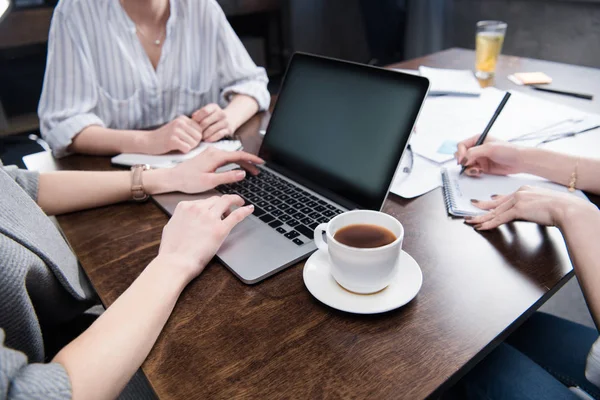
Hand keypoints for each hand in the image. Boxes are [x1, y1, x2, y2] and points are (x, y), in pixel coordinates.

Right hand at [143, 116, 202, 154]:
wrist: (148, 141)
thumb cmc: (165, 137)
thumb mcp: (178, 129)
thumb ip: (190, 129)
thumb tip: (206, 135)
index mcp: (183, 119)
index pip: (201, 130)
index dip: (197, 138)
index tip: (188, 140)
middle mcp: (180, 122)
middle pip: (199, 137)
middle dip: (194, 144)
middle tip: (183, 145)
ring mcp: (176, 130)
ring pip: (193, 144)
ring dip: (188, 148)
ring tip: (178, 146)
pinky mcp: (172, 139)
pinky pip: (186, 148)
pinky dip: (183, 151)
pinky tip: (176, 148)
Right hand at [158, 195, 253, 281]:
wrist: (175, 262)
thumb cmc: (171, 250)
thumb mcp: (171, 227)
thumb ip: (180, 219)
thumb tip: (185, 219)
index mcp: (185, 207)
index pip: (204, 200)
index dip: (212, 205)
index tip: (216, 208)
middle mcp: (198, 208)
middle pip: (216, 199)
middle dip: (224, 203)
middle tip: (229, 208)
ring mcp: (210, 218)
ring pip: (227, 202)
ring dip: (235, 202)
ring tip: (240, 204)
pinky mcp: (220, 229)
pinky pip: (237, 215)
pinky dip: (245, 210)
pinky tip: (250, 209)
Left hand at [170, 147, 263, 193]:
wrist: (173, 178)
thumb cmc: (189, 180)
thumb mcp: (210, 181)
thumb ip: (228, 176)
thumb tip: (242, 173)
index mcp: (216, 156)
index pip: (239, 155)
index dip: (252, 159)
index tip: (261, 162)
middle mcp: (214, 151)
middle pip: (236, 155)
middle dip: (249, 162)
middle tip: (258, 171)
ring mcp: (210, 153)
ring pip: (231, 157)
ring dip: (241, 163)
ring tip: (250, 171)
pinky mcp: (207, 157)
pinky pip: (224, 158)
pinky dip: (233, 163)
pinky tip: (236, 168)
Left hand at [192, 104, 234, 142]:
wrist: (231, 118)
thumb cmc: (214, 116)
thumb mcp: (208, 111)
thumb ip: (199, 113)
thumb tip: (193, 118)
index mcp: (214, 107)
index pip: (204, 111)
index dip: (197, 118)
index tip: (193, 124)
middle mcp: (221, 113)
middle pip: (206, 122)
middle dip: (199, 129)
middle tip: (196, 133)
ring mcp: (225, 122)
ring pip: (211, 130)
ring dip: (204, 135)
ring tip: (201, 137)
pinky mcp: (229, 130)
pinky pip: (218, 135)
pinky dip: (211, 138)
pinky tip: (207, 139)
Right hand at [455, 135, 523, 176]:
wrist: (519, 161)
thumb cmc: (508, 150)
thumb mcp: (489, 149)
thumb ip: (473, 153)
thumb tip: (462, 159)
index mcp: (478, 139)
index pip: (462, 145)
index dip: (460, 152)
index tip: (462, 160)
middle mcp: (477, 149)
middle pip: (461, 155)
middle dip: (463, 161)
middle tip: (467, 165)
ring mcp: (479, 158)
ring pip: (465, 164)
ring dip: (468, 168)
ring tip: (476, 170)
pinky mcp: (482, 167)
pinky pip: (472, 170)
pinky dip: (473, 172)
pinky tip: (480, 172)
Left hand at [465, 186, 589, 229]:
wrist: (567, 209)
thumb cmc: (560, 208)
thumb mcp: (541, 204)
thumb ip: (528, 206)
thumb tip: (520, 212)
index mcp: (524, 190)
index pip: (502, 198)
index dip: (489, 203)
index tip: (481, 204)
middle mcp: (518, 193)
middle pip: (495, 205)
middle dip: (481, 211)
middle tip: (469, 214)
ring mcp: (518, 200)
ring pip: (495, 212)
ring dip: (481, 219)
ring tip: (470, 222)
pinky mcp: (518, 209)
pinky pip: (500, 219)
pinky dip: (489, 224)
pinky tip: (482, 227)